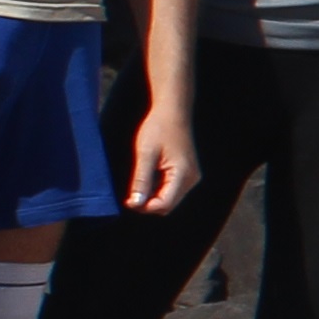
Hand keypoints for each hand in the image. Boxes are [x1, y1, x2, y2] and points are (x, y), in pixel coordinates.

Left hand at [127, 98, 199, 214]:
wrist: (173, 111)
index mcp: (183, 174)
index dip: (145, 207)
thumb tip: (135, 203)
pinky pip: (172, 190)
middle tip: (129, 196)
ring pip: (170, 199)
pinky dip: (157, 191)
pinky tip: (146, 180)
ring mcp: (191, 176)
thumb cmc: (158, 128)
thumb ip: (141, 180)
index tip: (127, 202)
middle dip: (148, 205)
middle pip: (168, 205)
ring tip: (137, 186)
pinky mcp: (187, 173)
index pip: (165, 204)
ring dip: (152, 198)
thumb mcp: (145, 154)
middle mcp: (191, 178)